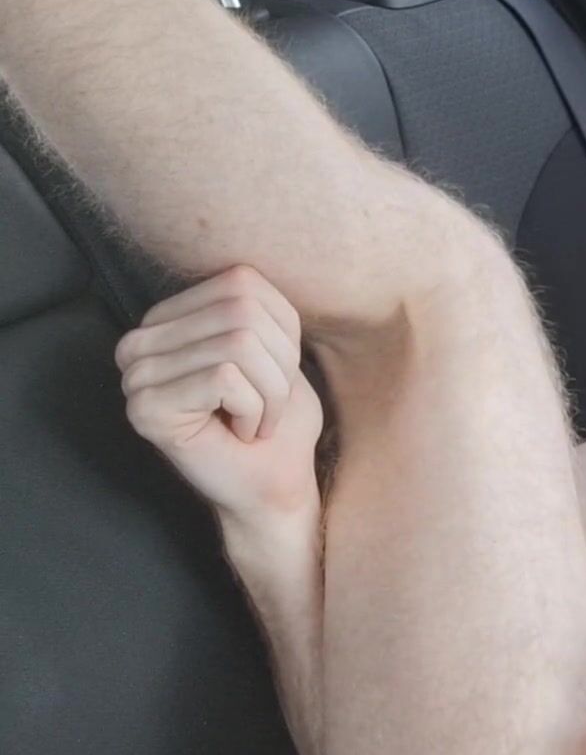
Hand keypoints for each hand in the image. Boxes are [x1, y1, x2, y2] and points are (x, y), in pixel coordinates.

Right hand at [116, 265, 322, 527]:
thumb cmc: (277, 419)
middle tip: (265, 406)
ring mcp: (136, 375)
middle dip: (278, 365)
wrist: (274, 483)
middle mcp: (140, 340)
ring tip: (254, 420)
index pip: (242, 283)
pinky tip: (241, 432)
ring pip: (238, 344)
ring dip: (269, 393)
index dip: (280, 331)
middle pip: (242, 312)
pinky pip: (225, 379)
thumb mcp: (281, 345)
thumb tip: (242, 271)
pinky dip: (254, 409)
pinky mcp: (145, 409)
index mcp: (169, 314)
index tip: (270, 375)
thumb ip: (259, 306)